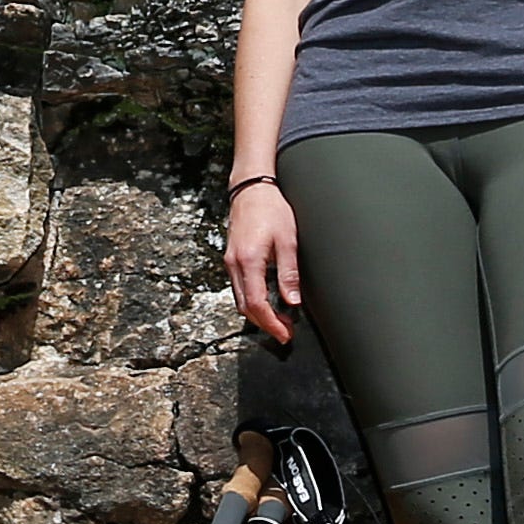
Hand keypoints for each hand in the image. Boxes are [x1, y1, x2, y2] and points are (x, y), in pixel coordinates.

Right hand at [225, 175, 301, 342]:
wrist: (251, 188)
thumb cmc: (270, 208)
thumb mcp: (288, 240)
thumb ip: (289, 273)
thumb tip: (293, 301)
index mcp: (249, 261)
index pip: (257, 304)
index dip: (271, 324)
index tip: (285, 334)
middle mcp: (234, 264)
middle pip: (245, 307)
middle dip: (265, 323)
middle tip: (286, 331)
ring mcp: (230, 262)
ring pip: (240, 300)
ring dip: (259, 313)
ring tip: (281, 318)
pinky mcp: (232, 259)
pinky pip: (239, 288)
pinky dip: (252, 300)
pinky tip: (268, 300)